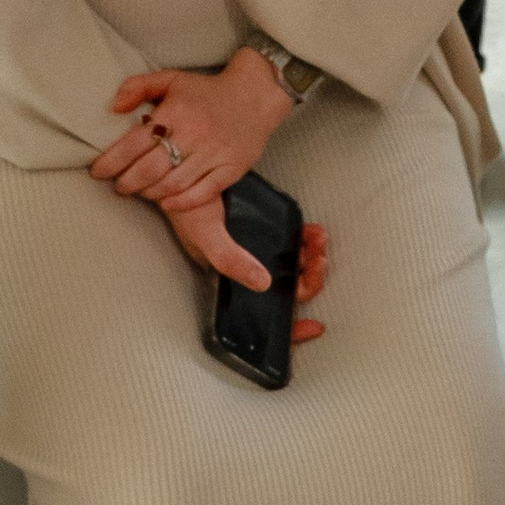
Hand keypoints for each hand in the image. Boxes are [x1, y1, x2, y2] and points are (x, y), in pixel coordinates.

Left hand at [89, 48, 297, 282]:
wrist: (256, 95)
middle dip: (127, 182)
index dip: (111, 161)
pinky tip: (166, 202)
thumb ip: (138, 87)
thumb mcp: (172, 79)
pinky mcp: (232, 168)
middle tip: (119, 186)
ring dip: (150, 193)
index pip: (134, 143)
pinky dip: (180, 202)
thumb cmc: (207, 91)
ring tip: (140, 192)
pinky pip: (202, 193)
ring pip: (173, 184)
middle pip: (150, 169)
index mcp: (177, 110)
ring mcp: (216, 153)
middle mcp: (196, 133)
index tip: (98, 171)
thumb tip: (113, 108)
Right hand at [158, 202, 330, 342]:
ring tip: (317, 238)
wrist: (185, 176)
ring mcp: (258, 254)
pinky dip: (306, 240)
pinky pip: (292, 245)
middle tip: (319, 258)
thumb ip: (229, 260)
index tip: (315, 326)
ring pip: (295, 269)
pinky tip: (310, 230)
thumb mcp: (206, 236)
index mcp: (233, 284)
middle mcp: (247, 272)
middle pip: (289, 290)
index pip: (265, 317)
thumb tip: (262, 282)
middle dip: (311, 277)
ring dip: (312, 257)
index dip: (291, 328)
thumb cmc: (187, 210)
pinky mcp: (265, 233)